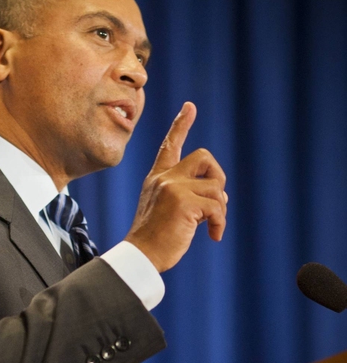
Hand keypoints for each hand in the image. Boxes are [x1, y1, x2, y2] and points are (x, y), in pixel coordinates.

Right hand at [124, 102, 227, 272]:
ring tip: (210, 227)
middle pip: (204, 157)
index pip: (170, 145)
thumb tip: (221, 194)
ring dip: (220, 211)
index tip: (190, 106)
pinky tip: (213, 236)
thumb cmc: (155, 238)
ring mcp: (173, 188)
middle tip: (215, 203)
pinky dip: (220, 223)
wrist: (141, 256)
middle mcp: (164, 178)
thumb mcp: (166, 208)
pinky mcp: (184, 203)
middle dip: (218, 177)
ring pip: (216, 188)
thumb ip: (186, 194)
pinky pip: (218, 207)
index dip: (181, 125)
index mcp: (157, 178)